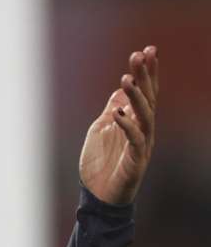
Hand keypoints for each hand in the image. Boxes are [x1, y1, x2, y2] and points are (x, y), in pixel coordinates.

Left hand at [78, 45, 158, 205]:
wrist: (98, 197)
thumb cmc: (100, 165)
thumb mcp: (101, 130)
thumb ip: (112, 110)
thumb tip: (120, 88)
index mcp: (135, 121)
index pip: (145, 92)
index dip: (147, 71)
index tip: (147, 49)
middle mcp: (143, 130)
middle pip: (148, 98)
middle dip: (145, 76)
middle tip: (140, 54)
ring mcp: (141, 144)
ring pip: (144, 115)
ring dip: (136, 96)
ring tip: (127, 78)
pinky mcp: (136, 160)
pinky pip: (135, 139)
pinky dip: (126, 125)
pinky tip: (117, 112)